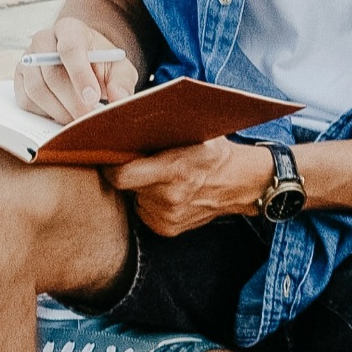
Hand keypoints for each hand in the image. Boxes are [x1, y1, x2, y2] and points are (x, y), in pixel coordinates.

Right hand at [15, 17, 137, 123]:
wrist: (83, 60)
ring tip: (78, 120)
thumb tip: (119, 98)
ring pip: (36, 90)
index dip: (81, 75)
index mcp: (70, 29)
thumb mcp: (118, 67)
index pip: (70, 48)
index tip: (93, 98)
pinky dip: (46, 113)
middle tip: (88, 118)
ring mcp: (27, 59)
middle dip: (72, 101)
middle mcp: (43, 40)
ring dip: (59, 111)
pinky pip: (26, 100)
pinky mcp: (19, 79)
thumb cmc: (100, 62)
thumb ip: (121, 81)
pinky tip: (63, 114)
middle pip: (52, 74)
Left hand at [105, 137, 275, 236]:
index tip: (109, 155)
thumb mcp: (197, 132)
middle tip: (140, 162)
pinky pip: (144, 212)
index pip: (122, 175)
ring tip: (161, 177)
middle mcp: (170, 197)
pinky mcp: (168, 230)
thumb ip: (165, 129)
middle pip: (126, 187)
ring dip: (141, 188)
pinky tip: (167, 192)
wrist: (241, 183)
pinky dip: (150, 201)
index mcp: (175, 170)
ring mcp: (168, 217)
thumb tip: (127, 121)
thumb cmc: (216, 152)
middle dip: (129, 174)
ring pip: (135, 199)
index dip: (111, 166)